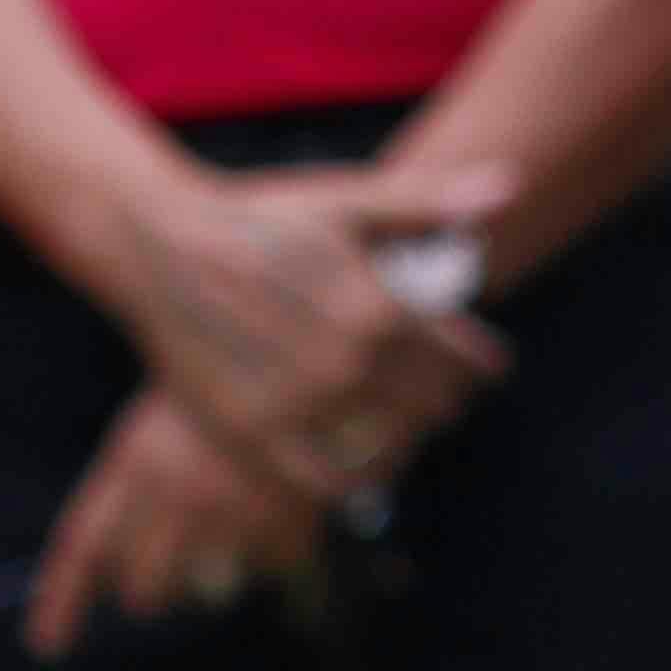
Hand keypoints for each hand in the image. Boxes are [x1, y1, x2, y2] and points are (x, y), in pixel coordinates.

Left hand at [26, 391, 336, 658]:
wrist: (310, 360)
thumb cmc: (222, 386)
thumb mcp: (162, 423)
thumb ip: (131, 491)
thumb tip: (108, 568)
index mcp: (137, 459)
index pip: (84, 544)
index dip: (62, 599)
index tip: (49, 643)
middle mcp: (177, 494)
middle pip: (142, 587)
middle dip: (147, 589)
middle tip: (161, 573)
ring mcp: (234, 515)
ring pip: (204, 590)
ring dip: (212, 572)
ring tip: (229, 527)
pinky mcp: (287, 526)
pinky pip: (269, 570)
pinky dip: (273, 550)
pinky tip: (279, 509)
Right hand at [90, 158, 507, 497]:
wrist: (161, 245)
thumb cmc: (260, 217)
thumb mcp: (347, 201)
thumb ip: (427, 205)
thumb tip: (509, 188)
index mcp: (376, 309)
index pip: (458, 360)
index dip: (481, 366)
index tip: (487, 369)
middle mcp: (343, 365)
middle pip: (430, 406)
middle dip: (447, 402)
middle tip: (447, 399)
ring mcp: (297, 406)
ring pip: (385, 447)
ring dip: (407, 440)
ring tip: (407, 427)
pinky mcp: (251, 435)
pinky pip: (324, 482)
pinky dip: (354, 479)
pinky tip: (360, 464)